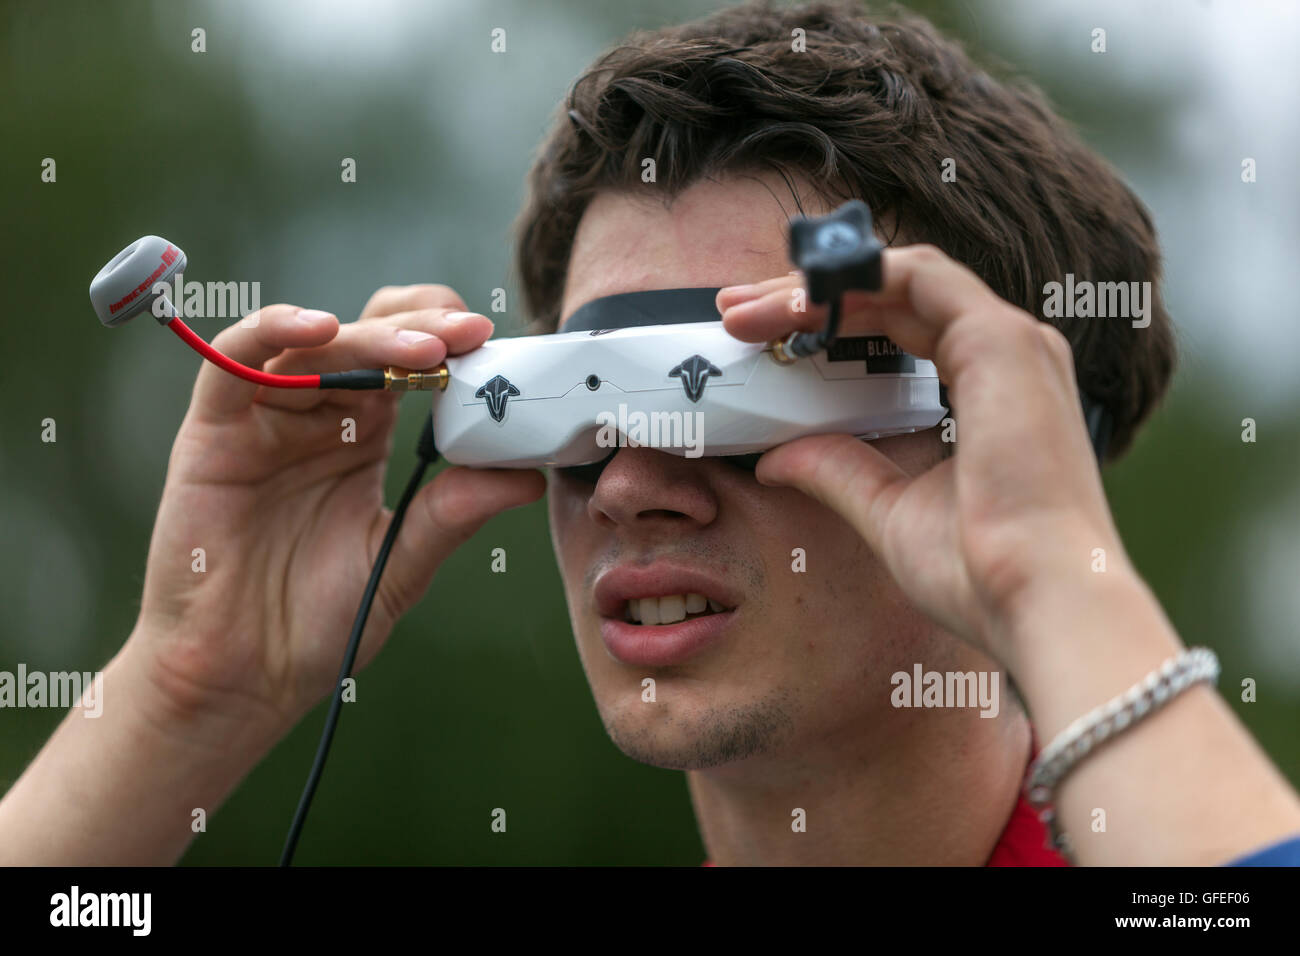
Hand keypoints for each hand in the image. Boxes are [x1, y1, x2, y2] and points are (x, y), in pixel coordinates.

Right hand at [130, 285, 545, 735]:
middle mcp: (317, 416)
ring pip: (315, 344)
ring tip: (424, 349)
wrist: (243, 678)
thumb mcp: (402, 562)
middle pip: (369, 340)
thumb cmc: (317, 623)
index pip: (407, 361)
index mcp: (367, 434)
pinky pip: (234, 361)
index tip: (494, 346)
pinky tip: (320, 329)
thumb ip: (455, 513)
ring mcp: (264, 419)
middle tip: (470, 336)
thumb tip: (530, 477)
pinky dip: (273, 331)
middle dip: (423, 329)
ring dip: (371, 335)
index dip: (447, 343)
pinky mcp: (212, 432)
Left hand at [718, 246, 1128, 664]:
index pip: (898, 325)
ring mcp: (1010, 343)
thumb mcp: (887, 510)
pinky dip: (853, 279)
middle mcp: (1006, 355)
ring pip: (899, 276)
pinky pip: (917, 278)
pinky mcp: (1002, 341)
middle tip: (734, 312)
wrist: (1037, 603)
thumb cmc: (981, 573)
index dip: (825, 321)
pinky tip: (795, 304)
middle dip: (806, 296)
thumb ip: (837, 470)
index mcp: (989, 388)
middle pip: (891, 294)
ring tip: (748, 311)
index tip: (756, 336)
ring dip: (818, 284)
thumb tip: (774, 460)